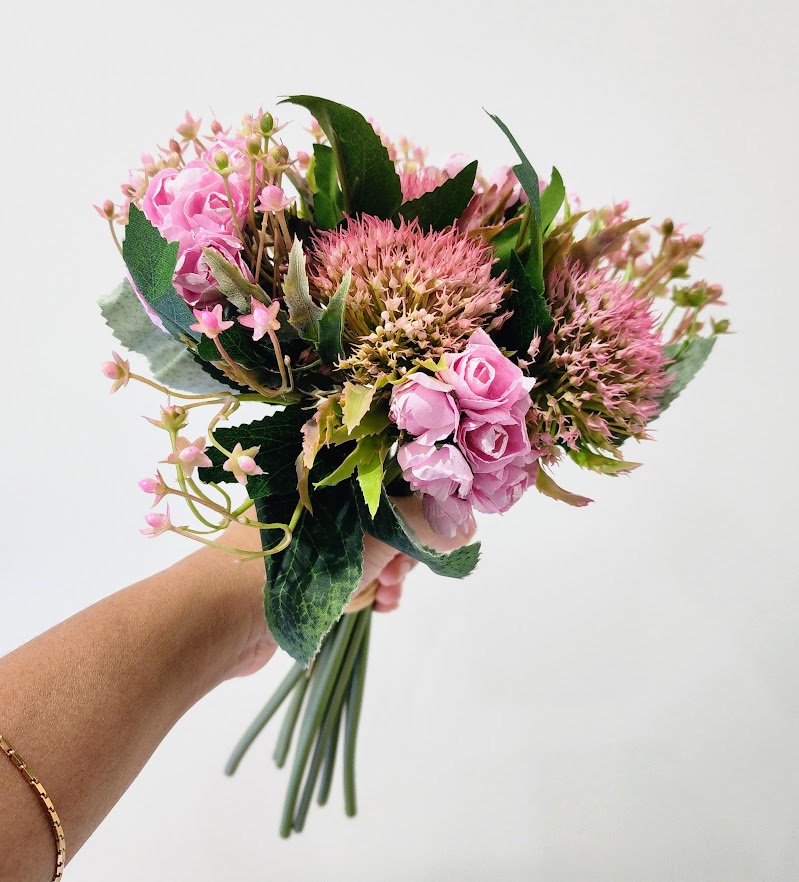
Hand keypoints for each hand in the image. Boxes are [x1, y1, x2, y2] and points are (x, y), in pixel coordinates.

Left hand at [218, 496, 474, 675]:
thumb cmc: (295, 562)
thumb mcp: (369, 535)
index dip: (422, 500)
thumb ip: (423, 524)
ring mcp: (315, 536)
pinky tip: (377, 605)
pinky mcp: (309, 571)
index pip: (393, 471)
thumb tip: (467, 522)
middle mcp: (323, 497)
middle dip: (406, 545)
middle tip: (400, 569)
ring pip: (375, 549)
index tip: (437, 528)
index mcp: (330, 470)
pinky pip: (354, 574)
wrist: (219, 617)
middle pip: (388, 513)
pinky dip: (370, 590)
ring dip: (390, 573)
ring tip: (383, 593)